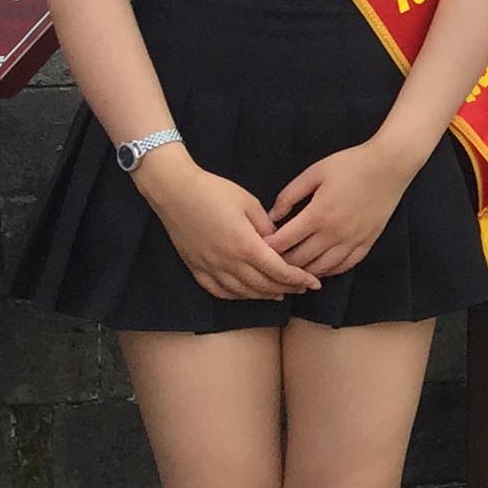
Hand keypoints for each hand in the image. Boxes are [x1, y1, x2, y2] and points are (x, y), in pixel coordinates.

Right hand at [136, 151, 317, 299]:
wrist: (174, 191)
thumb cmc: (214, 191)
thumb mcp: (249, 203)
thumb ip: (267, 227)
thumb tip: (279, 243)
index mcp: (245, 245)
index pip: (279, 271)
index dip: (298, 279)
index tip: (314, 283)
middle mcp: (228, 262)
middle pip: (263, 285)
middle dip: (286, 288)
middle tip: (302, 288)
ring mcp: (210, 267)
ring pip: (243, 292)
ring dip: (264, 295)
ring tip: (279, 293)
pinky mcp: (195, 268)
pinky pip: (219, 291)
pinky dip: (237, 296)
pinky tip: (247, 293)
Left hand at [270, 140, 420, 278]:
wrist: (390, 165)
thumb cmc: (351, 164)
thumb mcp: (314, 173)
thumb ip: (289, 195)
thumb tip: (271, 215)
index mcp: (317, 215)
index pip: (284, 242)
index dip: (267, 247)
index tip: (257, 247)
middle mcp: (334, 233)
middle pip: (299, 260)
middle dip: (280, 263)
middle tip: (269, 262)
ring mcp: (352, 241)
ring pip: (321, 268)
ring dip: (303, 272)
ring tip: (291, 269)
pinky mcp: (367, 242)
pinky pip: (344, 266)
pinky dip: (328, 271)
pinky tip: (319, 268)